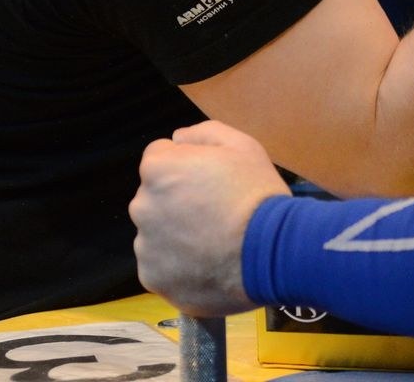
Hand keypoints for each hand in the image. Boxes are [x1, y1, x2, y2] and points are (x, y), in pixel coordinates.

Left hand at [131, 120, 289, 316]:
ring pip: (157, 233)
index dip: (187, 165)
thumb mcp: (242, 145)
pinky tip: (208, 265)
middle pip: (155, 197)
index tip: (211, 180)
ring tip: (214, 243)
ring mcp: (145, 246)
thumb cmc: (256, 192)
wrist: (272, 253)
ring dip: (176, 234)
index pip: (160, 157)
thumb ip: (203, 133)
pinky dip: (179, 266)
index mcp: (158, 169)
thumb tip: (178, 139)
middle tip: (214, 212)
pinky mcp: (153, 279)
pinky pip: (162, 266)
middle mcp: (141, 206)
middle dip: (176, 200)